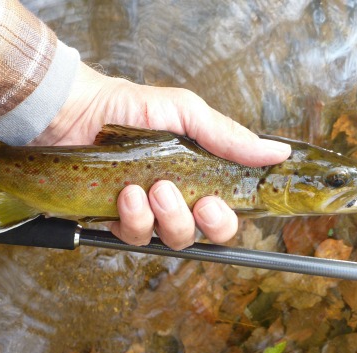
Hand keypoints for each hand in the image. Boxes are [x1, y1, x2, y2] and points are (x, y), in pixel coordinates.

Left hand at [31, 62, 290, 248]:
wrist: (78, 111)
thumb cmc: (131, 107)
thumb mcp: (186, 114)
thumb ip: (229, 138)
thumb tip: (278, 153)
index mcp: (199, 176)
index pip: (226, 213)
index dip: (225, 219)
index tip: (214, 203)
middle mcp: (177, 199)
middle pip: (203, 236)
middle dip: (196, 223)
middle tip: (182, 196)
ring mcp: (148, 212)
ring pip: (171, 240)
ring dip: (164, 218)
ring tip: (148, 188)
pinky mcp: (119, 219)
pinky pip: (135, 238)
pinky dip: (133, 219)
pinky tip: (124, 194)